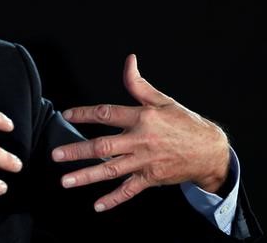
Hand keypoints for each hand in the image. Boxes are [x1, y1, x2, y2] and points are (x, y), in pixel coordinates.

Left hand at [52, 55, 229, 211]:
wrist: (209, 150)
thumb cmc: (185, 123)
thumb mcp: (163, 100)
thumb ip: (139, 84)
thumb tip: (129, 61)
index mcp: (142, 118)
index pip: (107, 113)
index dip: (85, 114)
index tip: (67, 115)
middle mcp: (141, 140)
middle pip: (103, 146)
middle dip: (77, 151)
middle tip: (56, 154)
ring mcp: (145, 161)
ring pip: (111, 170)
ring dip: (86, 176)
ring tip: (66, 181)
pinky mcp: (151, 178)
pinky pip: (129, 190)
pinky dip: (113, 199)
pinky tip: (97, 205)